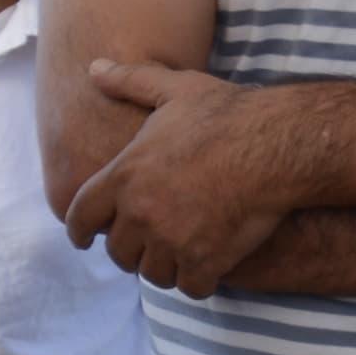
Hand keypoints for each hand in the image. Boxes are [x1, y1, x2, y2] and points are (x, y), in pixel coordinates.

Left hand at [65, 62, 288, 294]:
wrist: (276, 145)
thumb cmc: (228, 114)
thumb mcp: (175, 89)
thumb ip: (130, 82)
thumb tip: (94, 67)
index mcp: (124, 176)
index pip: (81, 216)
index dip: (79, 231)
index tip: (83, 241)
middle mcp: (140, 213)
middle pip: (118, 252)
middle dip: (130, 250)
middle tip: (145, 245)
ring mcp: (172, 241)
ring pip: (153, 273)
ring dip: (162, 267)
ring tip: (175, 257)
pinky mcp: (205, 261)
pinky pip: (190, 287)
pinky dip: (197, 281)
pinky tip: (205, 270)